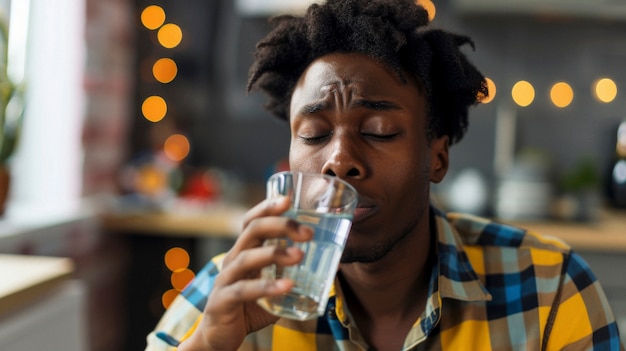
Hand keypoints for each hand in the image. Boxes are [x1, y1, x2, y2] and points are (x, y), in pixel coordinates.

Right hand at [178, 196, 313, 350]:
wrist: (219, 338)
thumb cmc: (250, 307)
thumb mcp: (274, 286)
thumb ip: (294, 274)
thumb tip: (333, 265)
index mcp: (244, 252)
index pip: (252, 221)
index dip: (267, 207)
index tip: (289, 199)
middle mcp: (233, 260)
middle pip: (252, 231)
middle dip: (280, 226)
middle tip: (307, 233)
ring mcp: (225, 280)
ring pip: (246, 257)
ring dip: (275, 253)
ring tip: (299, 256)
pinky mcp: (223, 301)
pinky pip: (244, 290)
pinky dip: (267, 286)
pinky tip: (287, 285)